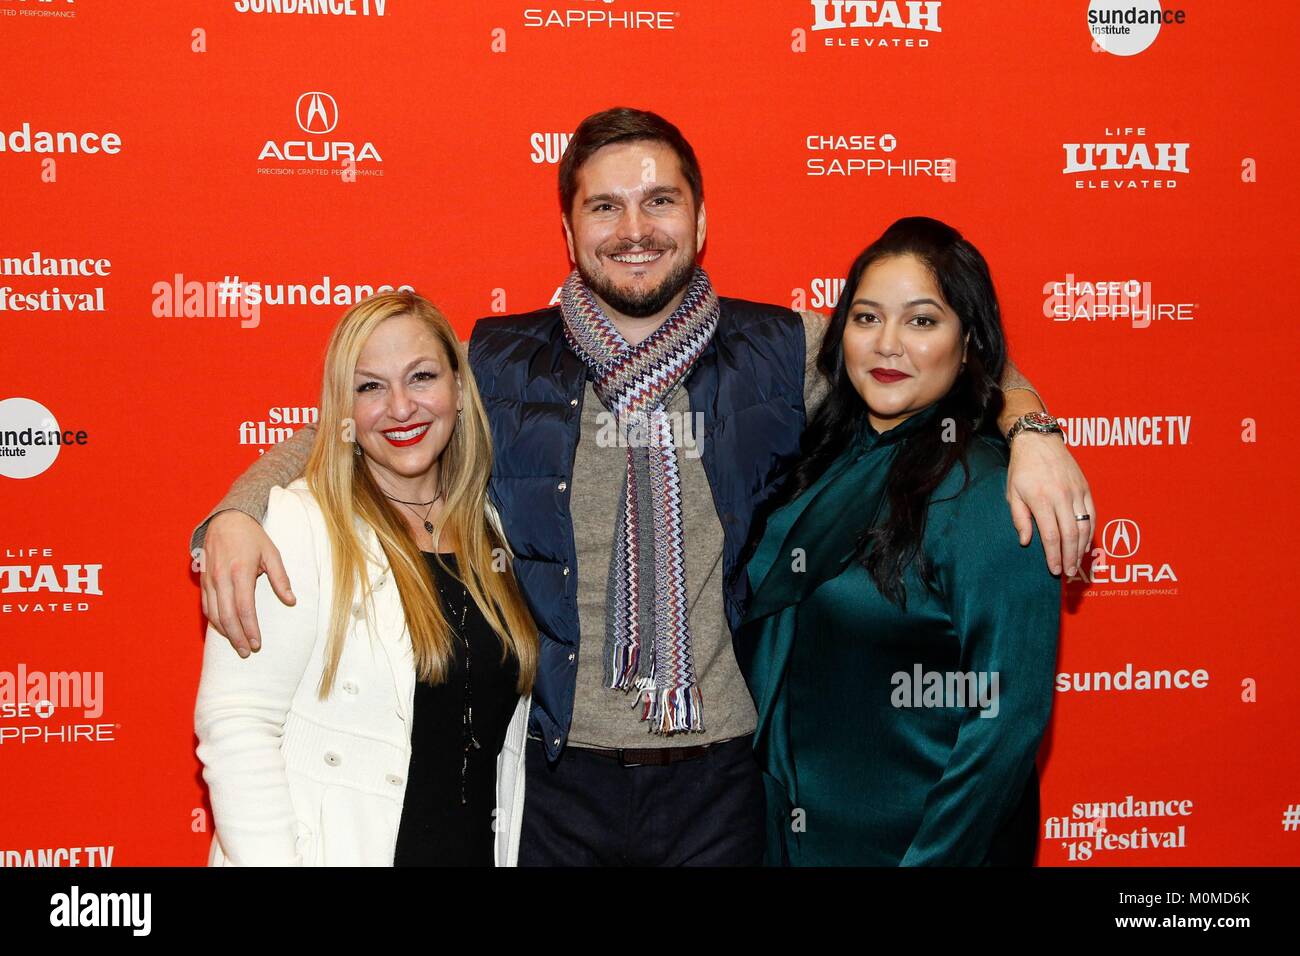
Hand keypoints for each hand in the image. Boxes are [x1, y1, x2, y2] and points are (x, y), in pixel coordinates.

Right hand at [198, 510, 294, 657]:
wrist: (226, 520)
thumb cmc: (252, 537)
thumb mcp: (272, 553)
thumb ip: (281, 578)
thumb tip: (291, 601)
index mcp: (241, 571)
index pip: (245, 608)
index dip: (250, 629)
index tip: (257, 643)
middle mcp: (222, 577)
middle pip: (227, 616)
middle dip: (237, 637)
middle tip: (246, 652)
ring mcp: (210, 579)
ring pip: (214, 614)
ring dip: (225, 632)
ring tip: (237, 645)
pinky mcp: (203, 580)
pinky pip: (207, 606)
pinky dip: (214, 621)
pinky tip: (224, 630)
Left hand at [1006, 433, 1094, 576]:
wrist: (1039, 441)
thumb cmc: (1022, 469)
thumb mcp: (1012, 493)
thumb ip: (1019, 518)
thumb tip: (1026, 542)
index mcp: (1042, 499)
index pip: (1051, 535)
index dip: (1054, 555)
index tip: (1055, 570)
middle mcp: (1062, 497)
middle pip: (1071, 534)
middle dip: (1071, 557)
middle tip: (1069, 573)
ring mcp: (1076, 492)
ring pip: (1085, 526)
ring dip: (1082, 548)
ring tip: (1077, 563)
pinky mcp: (1085, 488)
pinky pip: (1092, 514)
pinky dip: (1090, 531)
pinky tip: (1085, 544)